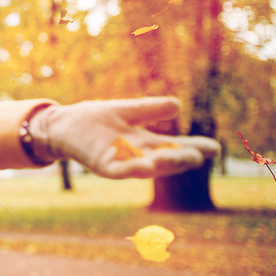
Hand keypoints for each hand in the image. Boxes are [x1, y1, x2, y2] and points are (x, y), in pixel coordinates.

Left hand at [27, 97, 220, 178]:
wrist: (62, 124)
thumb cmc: (93, 119)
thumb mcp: (126, 111)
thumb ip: (149, 110)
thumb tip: (177, 105)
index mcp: (144, 143)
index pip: (174, 146)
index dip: (194, 148)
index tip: (214, 148)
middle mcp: (136, 155)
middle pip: (165, 159)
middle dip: (182, 158)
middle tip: (200, 155)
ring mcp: (120, 162)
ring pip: (147, 167)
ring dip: (164, 164)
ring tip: (183, 158)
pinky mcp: (103, 165)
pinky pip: (121, 170)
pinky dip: (134, 169)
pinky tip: (148, 166)